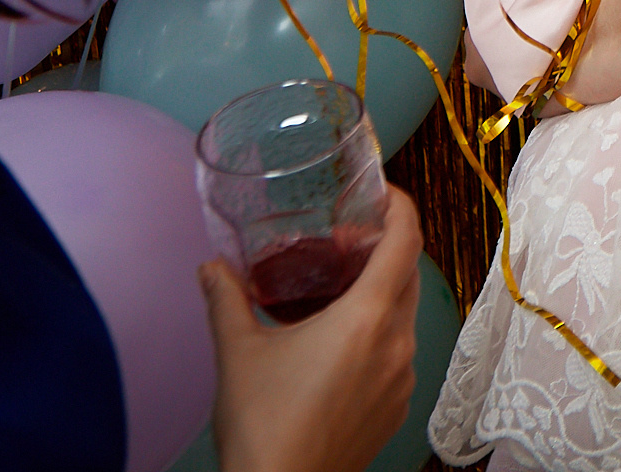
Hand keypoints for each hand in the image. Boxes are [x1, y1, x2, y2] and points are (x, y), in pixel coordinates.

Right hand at [205, 187, 422, 471]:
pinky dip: (379, 333)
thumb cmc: (264, 427)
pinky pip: (398, 353)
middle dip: (383, 248)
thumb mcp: (237, 352)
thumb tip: (212, 267)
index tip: (384, 192)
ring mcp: (401, 379)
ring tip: (337, 291)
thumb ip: (226, 299)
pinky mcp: (395, 408)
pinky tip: (340, 343)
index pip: (406, 241)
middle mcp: (396, 345)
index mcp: (367, 318)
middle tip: (345, 241)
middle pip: (408, 274)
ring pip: (404, 315)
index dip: (401, 207)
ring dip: (380, 293)